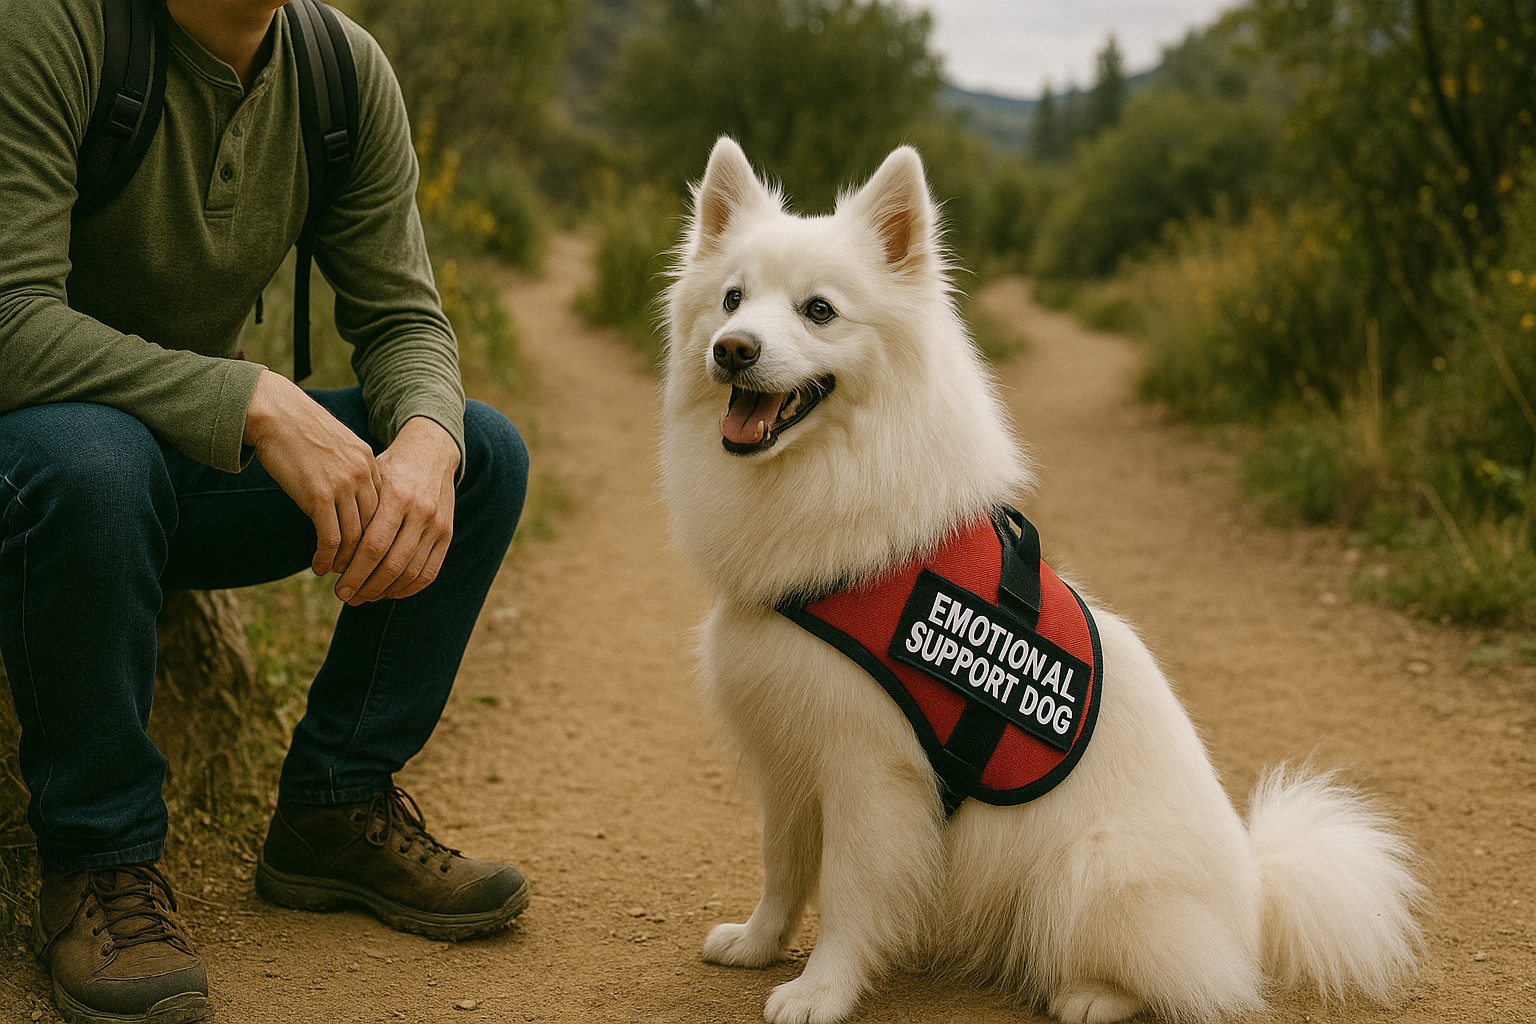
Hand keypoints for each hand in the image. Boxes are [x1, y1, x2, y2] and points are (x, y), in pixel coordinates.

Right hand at [244, 369, 380, 575]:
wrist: (274, 412)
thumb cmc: (301, 430)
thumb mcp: (337, 447)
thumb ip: (351, 471)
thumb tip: (350, 501)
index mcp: (370, 463)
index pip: (384, 509)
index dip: (378, 534)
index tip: (371, 551)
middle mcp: (362, 475)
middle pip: (375, 527)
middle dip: (367, 554)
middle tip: (357, 571)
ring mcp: (343, 485)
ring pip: (356, 537)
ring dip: (346, 561)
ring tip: (336, 572)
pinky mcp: (319, 495)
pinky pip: (330, 538)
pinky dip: (326, 557)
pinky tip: (318, 565)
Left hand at [332, 415, 459, 604]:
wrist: (431, 453)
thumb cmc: (390, 468)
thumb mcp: (369, 479)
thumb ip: (356, 512)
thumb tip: (330, 552)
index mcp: (396, 496)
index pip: (373, 546)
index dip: (355, 572)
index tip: (337, 586)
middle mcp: (421, 511)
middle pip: (391, 564)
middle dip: (366, 586)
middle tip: (346, 597)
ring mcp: (437, 524)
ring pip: (410, 572)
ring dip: (385, 591)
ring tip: (365, 596)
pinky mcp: (447, 534)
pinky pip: (429, 571)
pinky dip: (409, 588)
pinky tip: (390, 592)